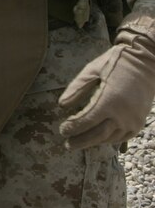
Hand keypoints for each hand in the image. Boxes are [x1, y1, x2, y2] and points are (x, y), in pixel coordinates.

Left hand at [58, 23, 154, 148]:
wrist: (146, 62)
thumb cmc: (115, 63)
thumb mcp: (92, 70)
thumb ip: (76, 89)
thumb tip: (61, 105)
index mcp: (109, 100)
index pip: (87, 120)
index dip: (73, 127)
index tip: (62, 131)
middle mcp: (123, 114)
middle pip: (98, 134)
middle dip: (80, 141)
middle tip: (66, 144)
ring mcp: (133, 120)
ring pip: (110, 138)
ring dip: (94, 142)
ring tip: (78, 143)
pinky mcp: (139, 122)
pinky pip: (123, 137)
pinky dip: (108, 140)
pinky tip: (98, 139)